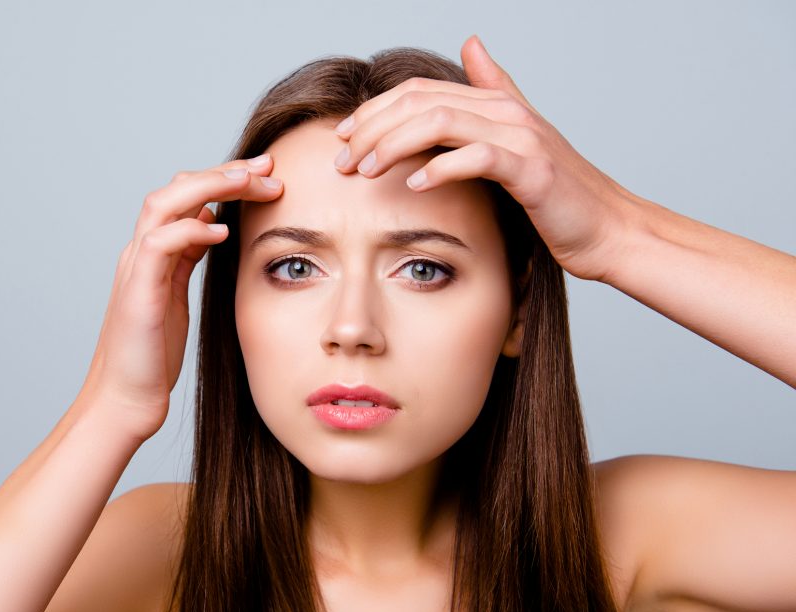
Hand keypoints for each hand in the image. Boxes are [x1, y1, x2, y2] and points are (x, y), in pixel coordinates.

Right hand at [76, 155, 282, 443]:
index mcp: (153, 254)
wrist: (124, 400)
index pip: (187, 197)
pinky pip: (159, 244)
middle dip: (225, 172)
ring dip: (210, 186)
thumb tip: (212, 226)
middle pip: (178, 189)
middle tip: (268, 167)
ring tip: (250, 182)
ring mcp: (135, 269)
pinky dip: (190, 230)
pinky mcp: (137, 292)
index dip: (225, 180)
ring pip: (165, 203)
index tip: (267, 174)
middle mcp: (140, 253)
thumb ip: (189, 259)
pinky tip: (222, 230)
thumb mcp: (177, 297)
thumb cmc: (152, 357)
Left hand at [332, 35, 637, 281]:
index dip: (375, 110)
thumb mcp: (520, 139)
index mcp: (496, 105)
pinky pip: (476, 158)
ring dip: (392, 145)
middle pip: (421, 102)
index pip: (420, 92)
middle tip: (340, 160)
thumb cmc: (560, 196)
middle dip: (372, 129)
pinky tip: (411, 185)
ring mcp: (521, 139)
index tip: (342, 137)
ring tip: (364, 171)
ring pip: (440, 123)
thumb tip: (471, 44)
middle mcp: (507, 113)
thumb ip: (495, 91)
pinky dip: (439, 168)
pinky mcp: (531, 170)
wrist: (608, 230)